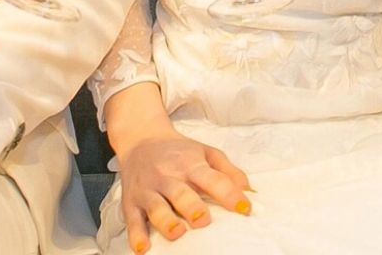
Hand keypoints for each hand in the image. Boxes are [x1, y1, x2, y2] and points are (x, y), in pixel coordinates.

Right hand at [117, 130, 250, 251]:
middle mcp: (168, 176)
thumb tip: (250, 192)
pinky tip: (142, 247)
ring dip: (166, 220)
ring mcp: (149, 189)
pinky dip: (136, 234)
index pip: (212, 179)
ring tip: (177, 232)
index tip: (245, 209)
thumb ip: (229, 171)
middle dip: (192, 207)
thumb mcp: (206, 152)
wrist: (140, 137)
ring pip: (156, 207)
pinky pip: (132, 219)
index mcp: (190, 164)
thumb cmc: (179, 151)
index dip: (229, 194)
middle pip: (180, 193)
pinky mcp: (131, 201)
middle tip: (203, 219)